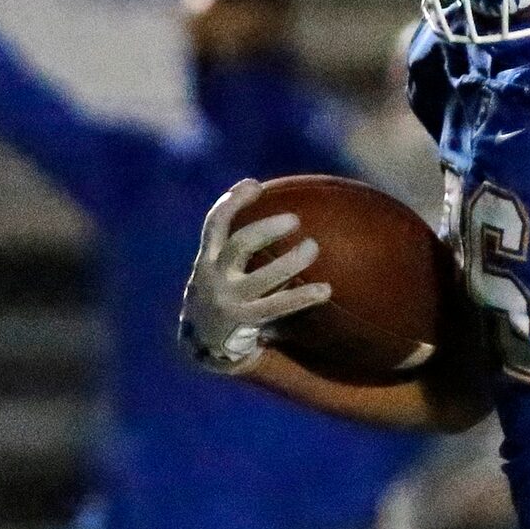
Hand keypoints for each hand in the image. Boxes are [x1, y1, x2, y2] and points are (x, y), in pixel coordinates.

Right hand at [179, 179, 329, 373]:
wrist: (203, 344)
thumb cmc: (222, 296)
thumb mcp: (219, 270)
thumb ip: (237, 249)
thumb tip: (280, 215)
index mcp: (207, 259)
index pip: (215, 223)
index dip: (232, 202)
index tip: (254, 184)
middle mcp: (213, 277)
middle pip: (240, 245)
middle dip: (266, 229)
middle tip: (295, 220)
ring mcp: (229, 300)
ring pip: (262, 277)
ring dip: (290, 262)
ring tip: (314, 247)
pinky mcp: (245, 321)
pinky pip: (278, 305)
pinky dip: (303, 296)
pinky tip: (326, 289)